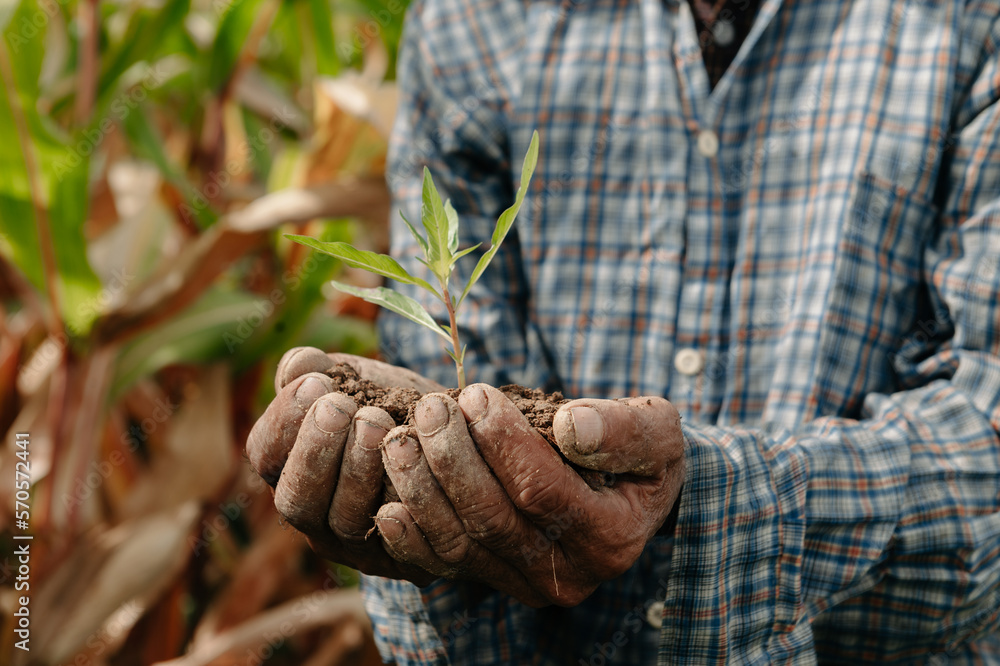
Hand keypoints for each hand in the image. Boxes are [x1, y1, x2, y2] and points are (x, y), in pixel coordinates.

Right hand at [245, 347, 442, 583]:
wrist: (455, 443)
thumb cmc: (392, 406)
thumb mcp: (354, 381)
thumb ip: (322, 371)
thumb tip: (300, 364)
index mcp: (291, 469)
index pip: (267, 454)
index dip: (285, 420)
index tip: (316, 384)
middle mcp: (317, 517)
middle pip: (297, 500)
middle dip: (316, 450)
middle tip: (343, 407)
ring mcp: (358, 545)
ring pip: (345, 522)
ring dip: (358, 472)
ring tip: (379, 424)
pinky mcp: (405, 562)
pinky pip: (400, 544)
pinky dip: (405, 509)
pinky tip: (415, 466)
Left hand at [375, 385, 684, 606]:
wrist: (628, 490)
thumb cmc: (639, 451)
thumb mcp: (656, 429)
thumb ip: (625, 429)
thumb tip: (572, 426)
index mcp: (611, 537)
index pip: (541, 490)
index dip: (502, 441)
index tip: (477, 394)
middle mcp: (569, 575)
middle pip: (492, 518)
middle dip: (452, 459)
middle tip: (430, 408)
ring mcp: (526, 583)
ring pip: (460, 543)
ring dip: (422, 490)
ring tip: (401, 439)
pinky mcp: (495, 579)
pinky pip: (444, 566)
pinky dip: (410, 540)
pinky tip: (386, 505)